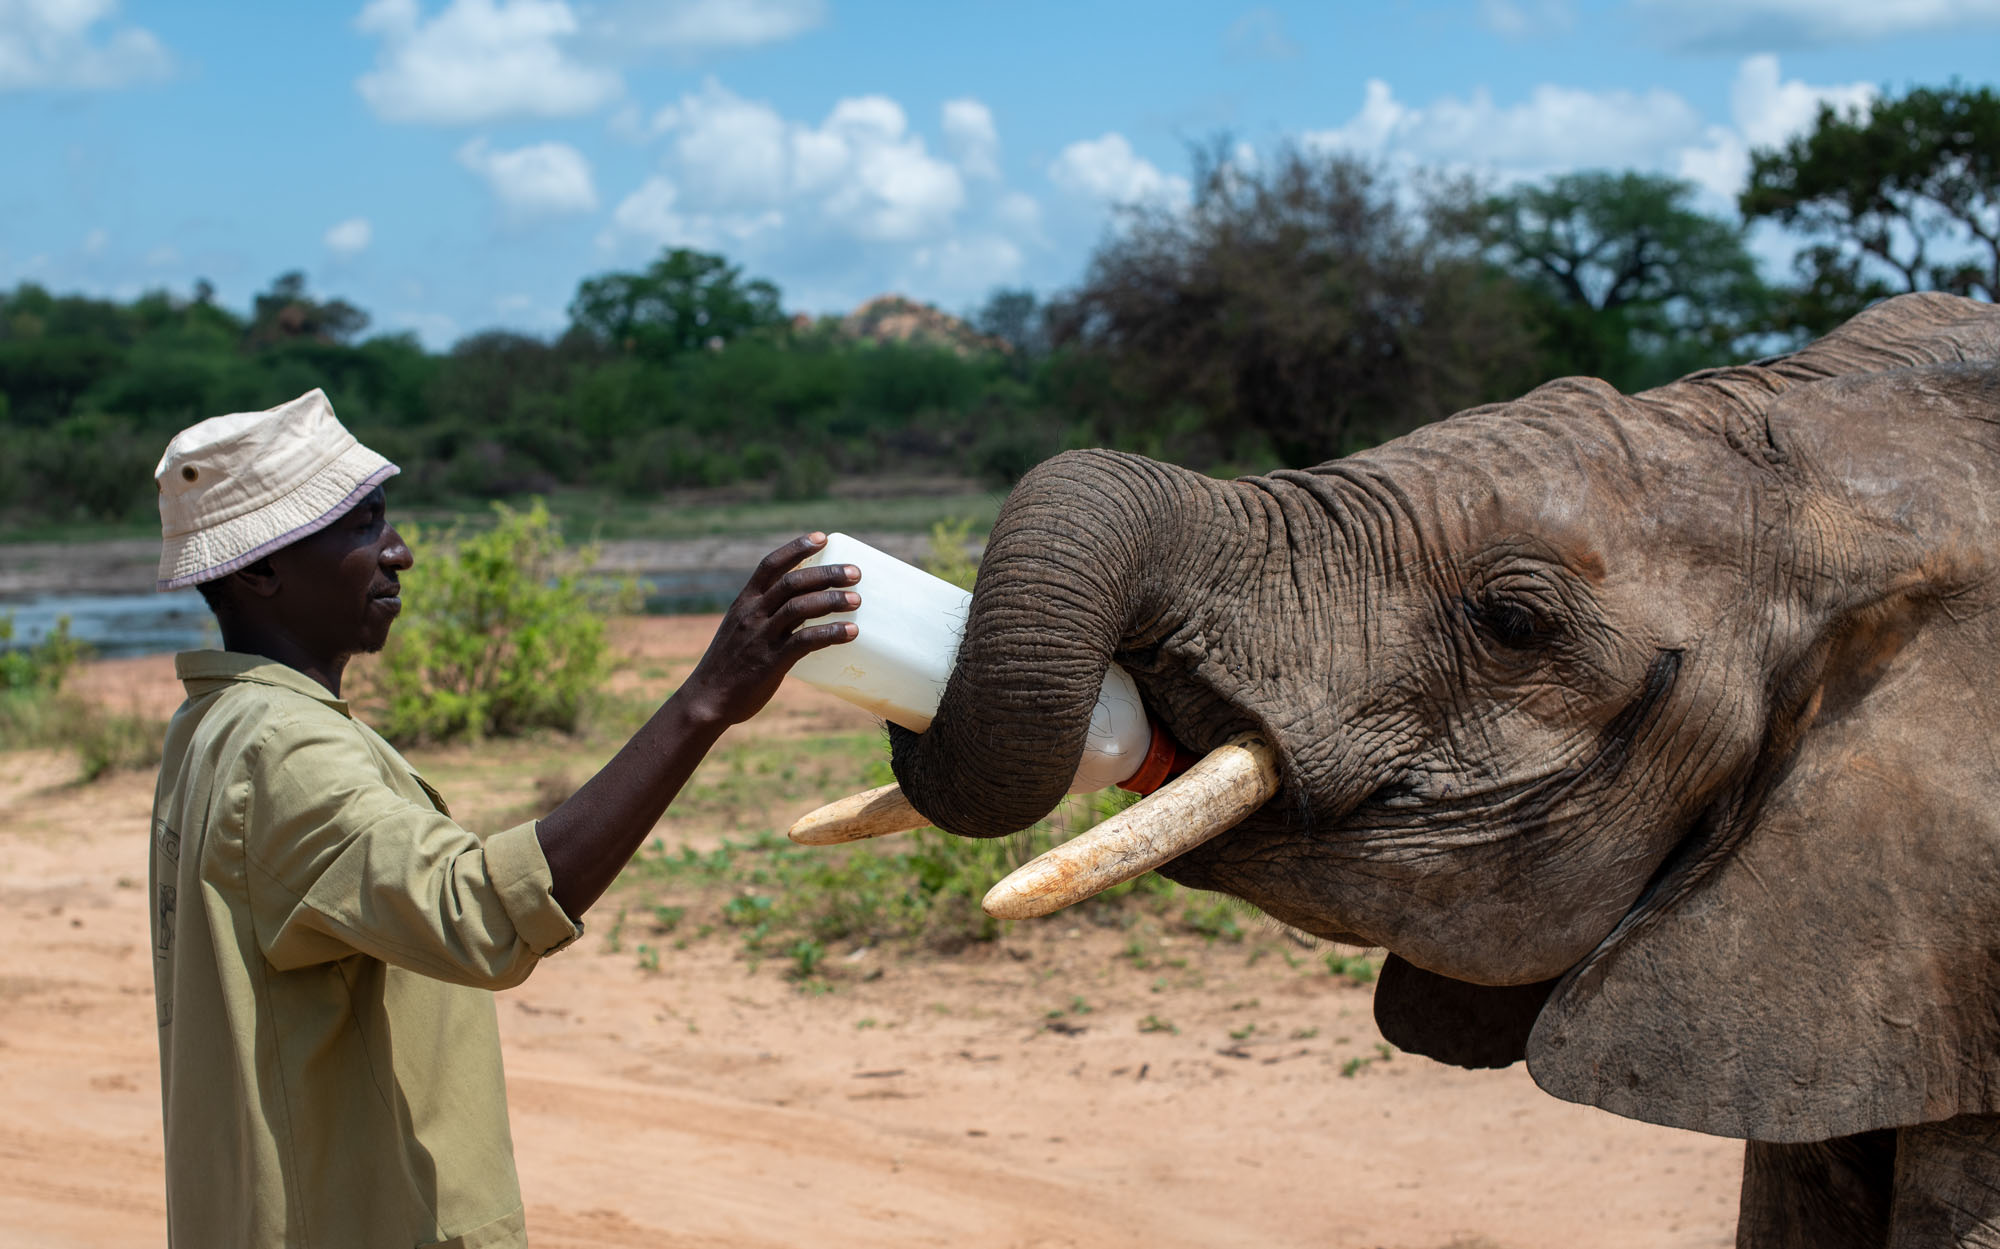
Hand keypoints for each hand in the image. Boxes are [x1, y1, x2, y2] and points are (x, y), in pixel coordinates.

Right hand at [676, 533, 859, 728]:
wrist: (706, 699)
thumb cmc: (728, 665)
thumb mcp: (739, 629)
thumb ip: (763, 615)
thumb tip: (801, 607)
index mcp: (744, 602)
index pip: (770, 565)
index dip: (797, 548)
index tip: (823, 538)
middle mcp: (752, 614)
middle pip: (793, 582)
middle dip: (826, 573)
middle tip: (855, 573)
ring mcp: (761, 637)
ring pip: (801, 608)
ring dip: (832, 600)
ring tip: (857, 600)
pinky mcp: (770, 661)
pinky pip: (805, 641)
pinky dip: (831, 633)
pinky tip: (851, 632)